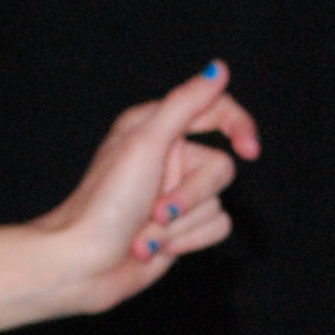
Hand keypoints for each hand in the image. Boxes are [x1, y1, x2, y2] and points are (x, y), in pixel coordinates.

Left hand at [35, 65, 263, 308]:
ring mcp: (176, 193)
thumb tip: (217, 69)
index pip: (215, 110)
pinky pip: (216, 227)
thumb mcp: (146, 144)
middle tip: (156, 209)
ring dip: (182, 224)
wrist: (85, 264)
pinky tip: (155, 246)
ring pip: (218, 203)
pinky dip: (187, 240)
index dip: (239, 126)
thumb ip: (186, 103)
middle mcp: (169, 157)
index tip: (248, 150)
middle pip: (221, 169)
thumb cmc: (105, 203)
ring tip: (146, 231)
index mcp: (156, 127)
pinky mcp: (183, 225)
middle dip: (190, 196)